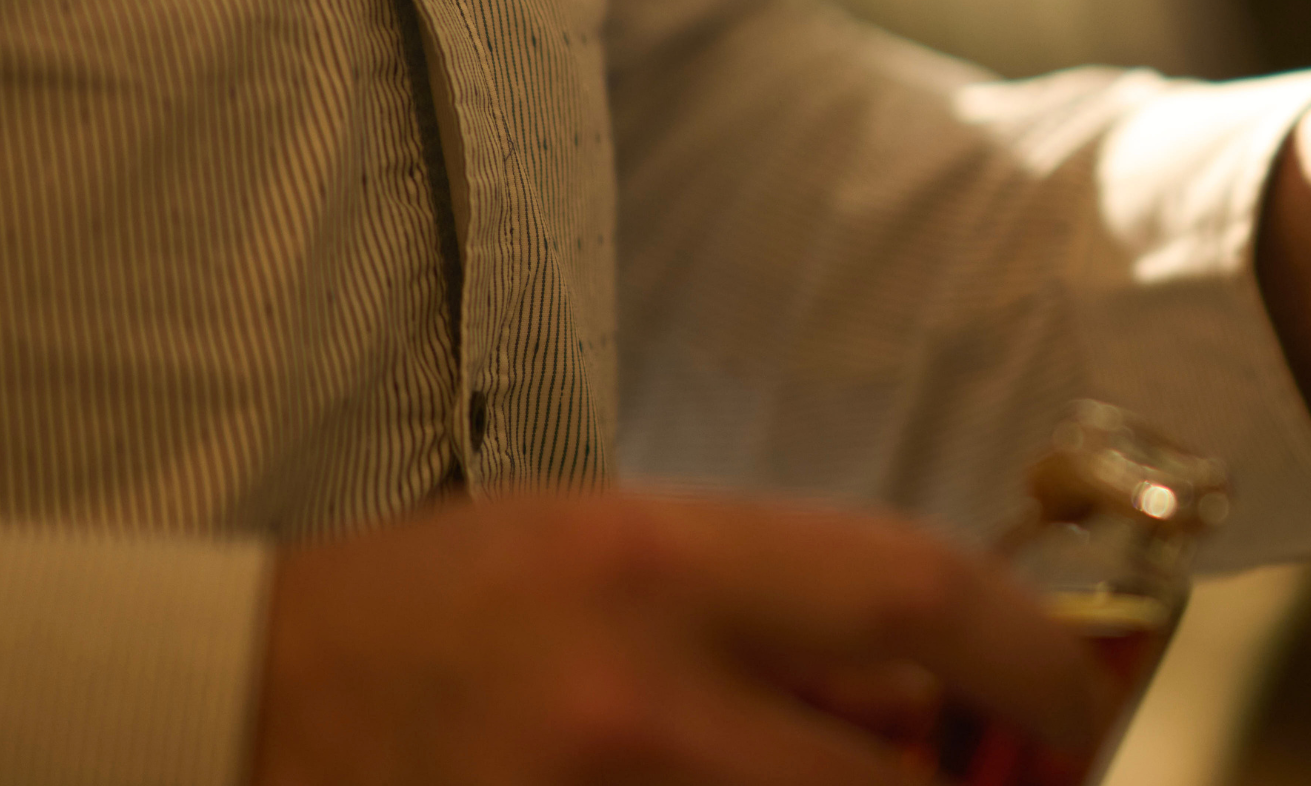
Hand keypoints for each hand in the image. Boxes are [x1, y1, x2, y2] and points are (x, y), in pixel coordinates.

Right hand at [250, 490, 1108, 785]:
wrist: (226, 704)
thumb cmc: (436, 609)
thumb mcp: (616, 548)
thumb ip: (775, 617)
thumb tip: (938, 693)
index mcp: (657, 565)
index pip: (916, 594)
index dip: (1034, 656)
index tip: (1085, 696)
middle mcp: (637, 700)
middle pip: (890, 785)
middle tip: (986, 779)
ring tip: (814, 775)